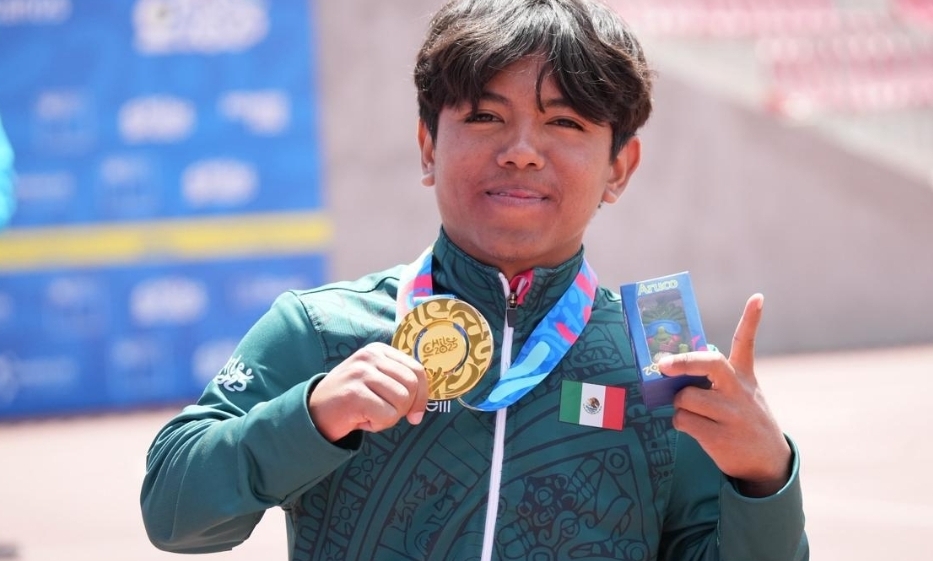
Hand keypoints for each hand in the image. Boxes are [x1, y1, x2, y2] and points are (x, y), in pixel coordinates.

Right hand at [308, 342, 428, 441]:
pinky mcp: (354, 394)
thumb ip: (398, 381)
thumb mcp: (375, 381)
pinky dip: (378, 425)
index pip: (417, 370)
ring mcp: (361, 374)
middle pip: (411, 385)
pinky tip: (361, 420)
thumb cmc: (351, 399)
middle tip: (386, 414)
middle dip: (405, 407)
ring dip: (390, 417)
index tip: (415, 413)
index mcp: (378, 350)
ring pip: (401, 401)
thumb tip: (423, 404)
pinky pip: (387, 415)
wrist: (314, 413)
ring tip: (370, 414)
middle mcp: (370, 357)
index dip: (422, 396)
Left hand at [658, 294, 790, 496]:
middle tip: (663, 365)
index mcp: (743, 376)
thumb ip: (714, 379)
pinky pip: (682, 420)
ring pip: (684, 397)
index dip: (752, 319)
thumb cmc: (742, 420)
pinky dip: (680, 422)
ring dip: (679, 404)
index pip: (746, 343)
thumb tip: (672, 371)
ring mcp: (730, 414)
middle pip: (708, 363)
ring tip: (692, 412)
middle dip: (682, 361)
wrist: (767, 462)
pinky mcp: (720, 436)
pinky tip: (693, 427)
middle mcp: (738, 391)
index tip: (757, 297)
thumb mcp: (741, 394)